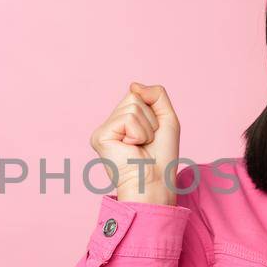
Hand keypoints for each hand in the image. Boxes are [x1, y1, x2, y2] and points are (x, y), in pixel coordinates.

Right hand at [88, 82, 179, 205]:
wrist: (155, 181)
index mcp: (123, 121)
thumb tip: (133, 85)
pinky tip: (131, 148)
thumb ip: (156, 94)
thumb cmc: (162, 157)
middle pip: (134, 98)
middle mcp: (111, 124)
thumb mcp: (167, 118)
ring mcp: (103, 130)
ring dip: (145, 128)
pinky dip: (138, 133)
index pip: (137, 95)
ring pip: (132, 107)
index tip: (152, 134)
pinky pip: (127, 118)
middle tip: (146, 142)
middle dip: (149, 119)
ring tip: (139, 146)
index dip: (152, 112)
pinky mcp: (100, 136)